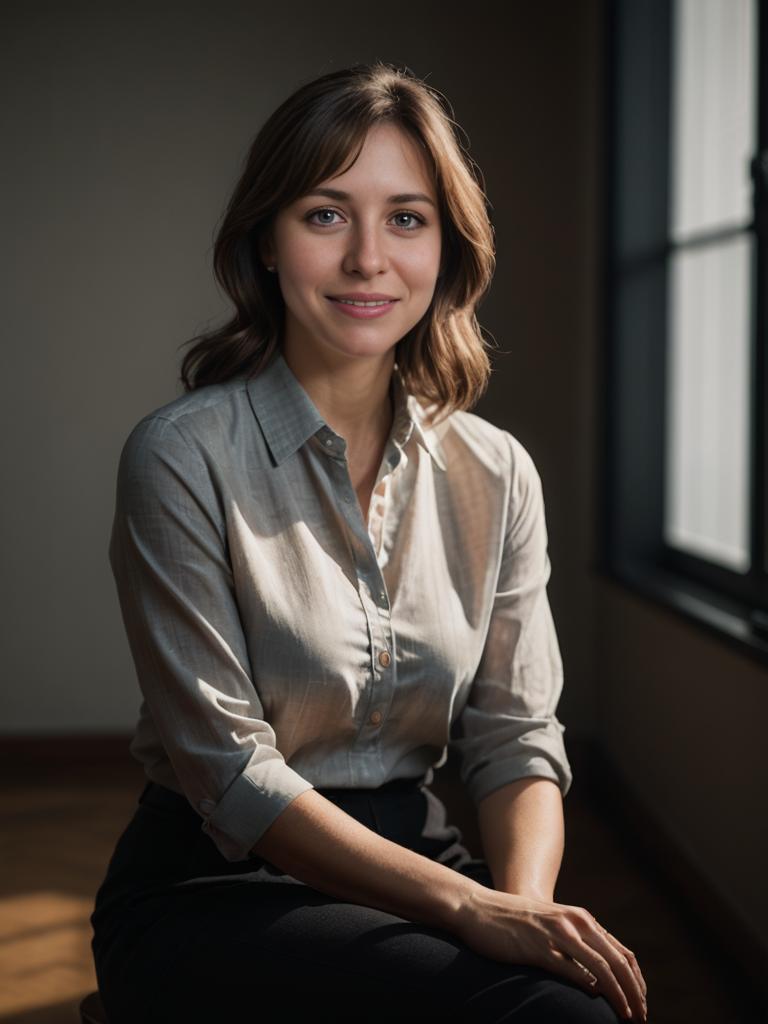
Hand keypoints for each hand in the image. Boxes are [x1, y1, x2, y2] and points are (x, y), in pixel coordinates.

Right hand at [455, 885, 647, 1020]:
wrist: (478, 907)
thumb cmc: (515, 921)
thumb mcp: (552, 925)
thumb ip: (575, 942)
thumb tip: (598, 975)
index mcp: (580, 918)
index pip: (622, 952)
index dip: (636, 980)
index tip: (642, 1002)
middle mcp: (574, 922)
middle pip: (618, 960)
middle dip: (635, 991)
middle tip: (642, 1016)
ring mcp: (556, 934)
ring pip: (601, 967)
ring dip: (619, 994)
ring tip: (627, 1015)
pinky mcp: (538, 948)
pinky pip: (571, 969)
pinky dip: (589, 986)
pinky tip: (596, 1000)